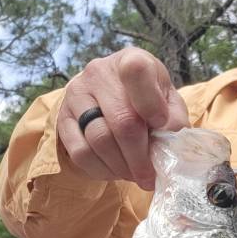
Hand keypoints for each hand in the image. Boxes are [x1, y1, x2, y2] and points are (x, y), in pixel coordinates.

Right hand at [57, 49, 188, 188]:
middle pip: (121, 121)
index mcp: (131, 60)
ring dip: (120, 167)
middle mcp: (99, 72)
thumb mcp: (168, 100)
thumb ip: (174, 117)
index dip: (151, 104)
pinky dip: (100, 170)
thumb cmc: (147, 98)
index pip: (136, 72)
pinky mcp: (62, 117)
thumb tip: (169, 138)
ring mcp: (76, 94)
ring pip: (99, 141)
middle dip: (139, 157)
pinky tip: (114, 171)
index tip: (161, 124)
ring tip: (133, 174)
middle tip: (149, 177)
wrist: (110, 93)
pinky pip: (80, 153)